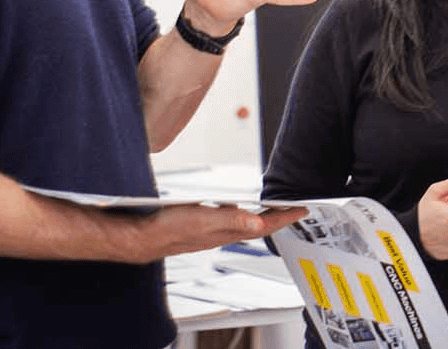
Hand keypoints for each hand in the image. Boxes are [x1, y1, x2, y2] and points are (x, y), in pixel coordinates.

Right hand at [140, 204, 307, 261]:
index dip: (285, 217)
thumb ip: (230, 220)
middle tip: (295, 210)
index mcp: (227, 231)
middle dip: (280, 218)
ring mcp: (214, 232)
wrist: (145, 237)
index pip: (264, 225)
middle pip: (259, 226)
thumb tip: (257, 223)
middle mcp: (224, 234)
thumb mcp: (203, 218)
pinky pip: (233, 223)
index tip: (302, 210)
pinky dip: (244, 216)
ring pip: (246, 225)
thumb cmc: (169, 228)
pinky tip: (241, 210)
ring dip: (264, 218)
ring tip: (277, 210)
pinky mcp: (205, 228)